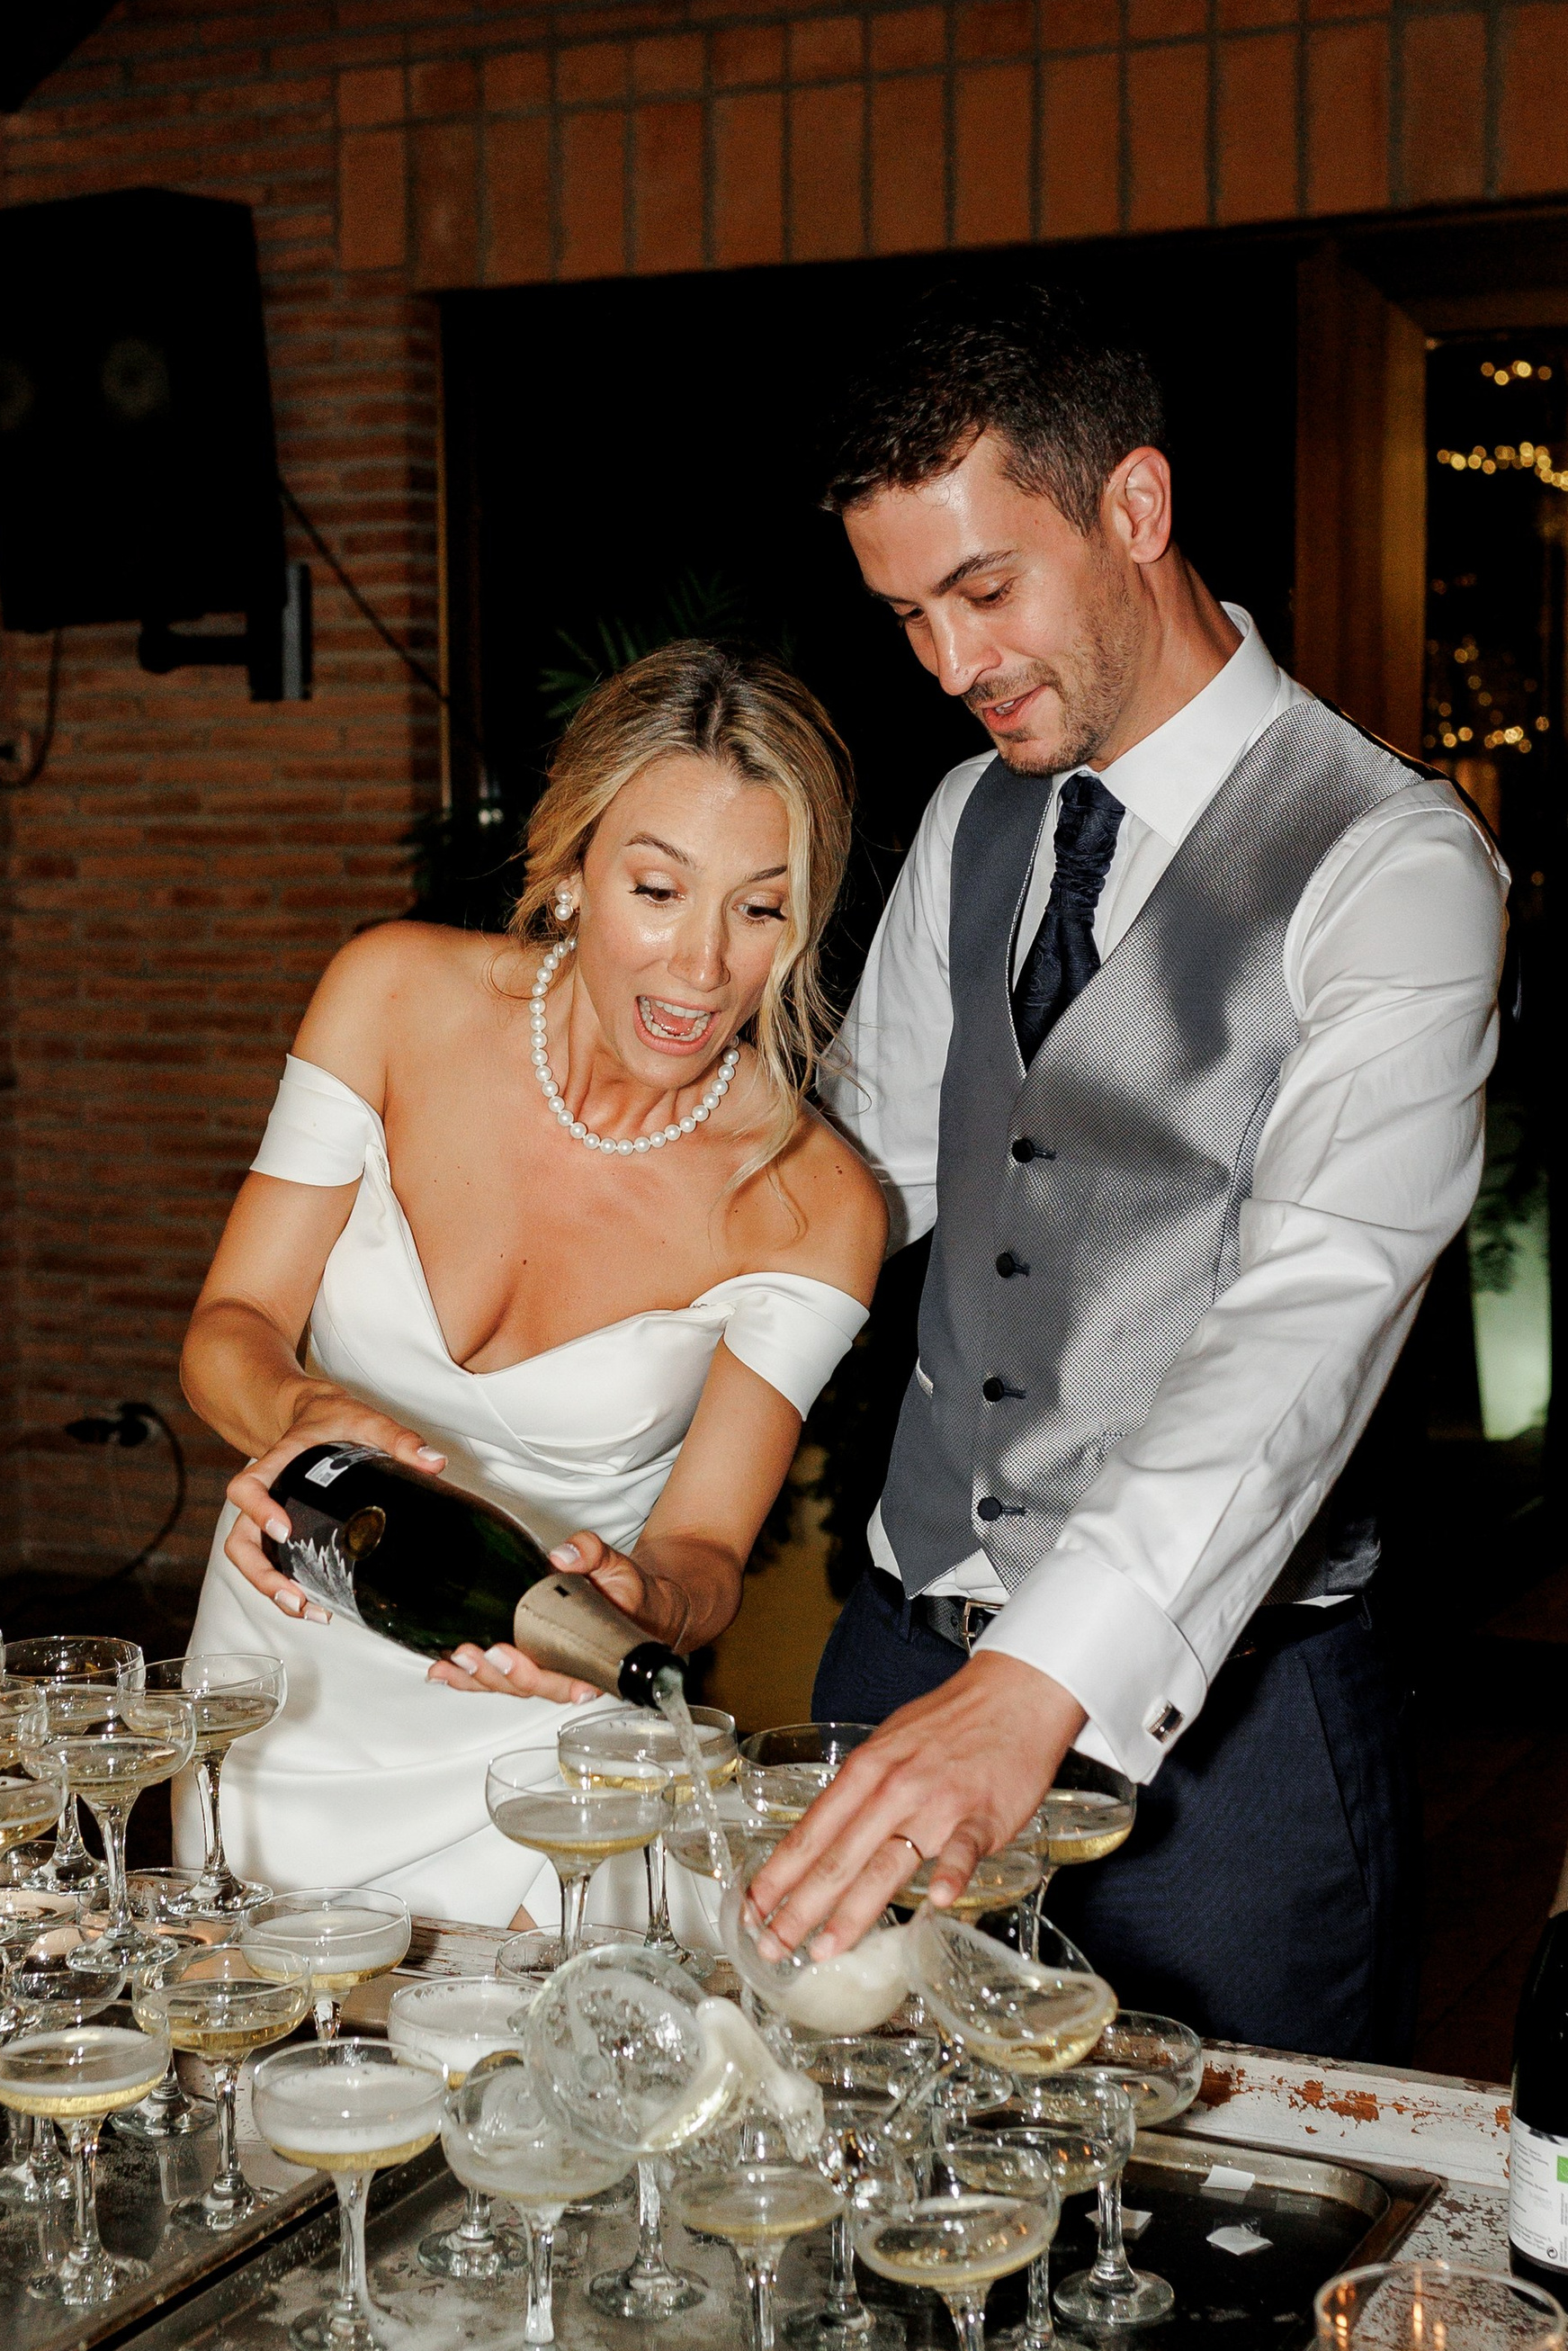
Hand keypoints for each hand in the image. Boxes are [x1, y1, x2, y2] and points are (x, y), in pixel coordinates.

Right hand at [224, 1385, 446, 1620]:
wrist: (314, 1414)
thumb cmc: (332, 1418)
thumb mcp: (364, 1419)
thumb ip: (396, 1437)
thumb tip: (433, 1462)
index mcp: (275, 1464)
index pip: (246, 1488)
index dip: (256, 1510)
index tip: (283, 1529)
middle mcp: (264, 1494)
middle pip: (239, 1541)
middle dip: (261, 1574)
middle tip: (294, 1595)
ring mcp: (267, 1516)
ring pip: (248, 1558)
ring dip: (269, 1589)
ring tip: (306, 1610)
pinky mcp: (280, 1530)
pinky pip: (268, 1562)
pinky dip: (283, 1587)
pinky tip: (314, 1604)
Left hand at [425, 1529, 689, 1703]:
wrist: (635, 1604)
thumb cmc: (628, 1591)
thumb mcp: (617, 1566)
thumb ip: (592, 1554)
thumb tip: (562, 1555)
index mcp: (594, 1658)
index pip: (563, 1679)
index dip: (535, 1675)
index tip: (511, 1656)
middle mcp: (566, 1670)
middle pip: (527, 1686)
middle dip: (496, 1674)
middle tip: (474, 1653)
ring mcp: (544, 1666)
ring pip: (507, 1685)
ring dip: (475, 1678)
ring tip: (449, 1665)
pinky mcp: (527, 1658)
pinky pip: (498, 1674)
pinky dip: (468, 1677)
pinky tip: (444, 1672)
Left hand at [744, 1653, 1088, 1959]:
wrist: (1013, 1694)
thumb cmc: (949, 1722)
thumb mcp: (889, 1745)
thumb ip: (861, 1790)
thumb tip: (828, 1833)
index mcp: (865, 1771)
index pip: (810, 1832)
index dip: (777, 1875)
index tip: (752, 1910)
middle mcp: (892, 1790)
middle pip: (837, 1858)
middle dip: (799, 1909)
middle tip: (773, 1947)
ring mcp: (937, 1803)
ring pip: (886, 1864)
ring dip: (852, 1912)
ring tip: (825, 1950)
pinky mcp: (982, 1816)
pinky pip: (963, 1850)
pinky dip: (950, 1874)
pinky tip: (936, 1901)